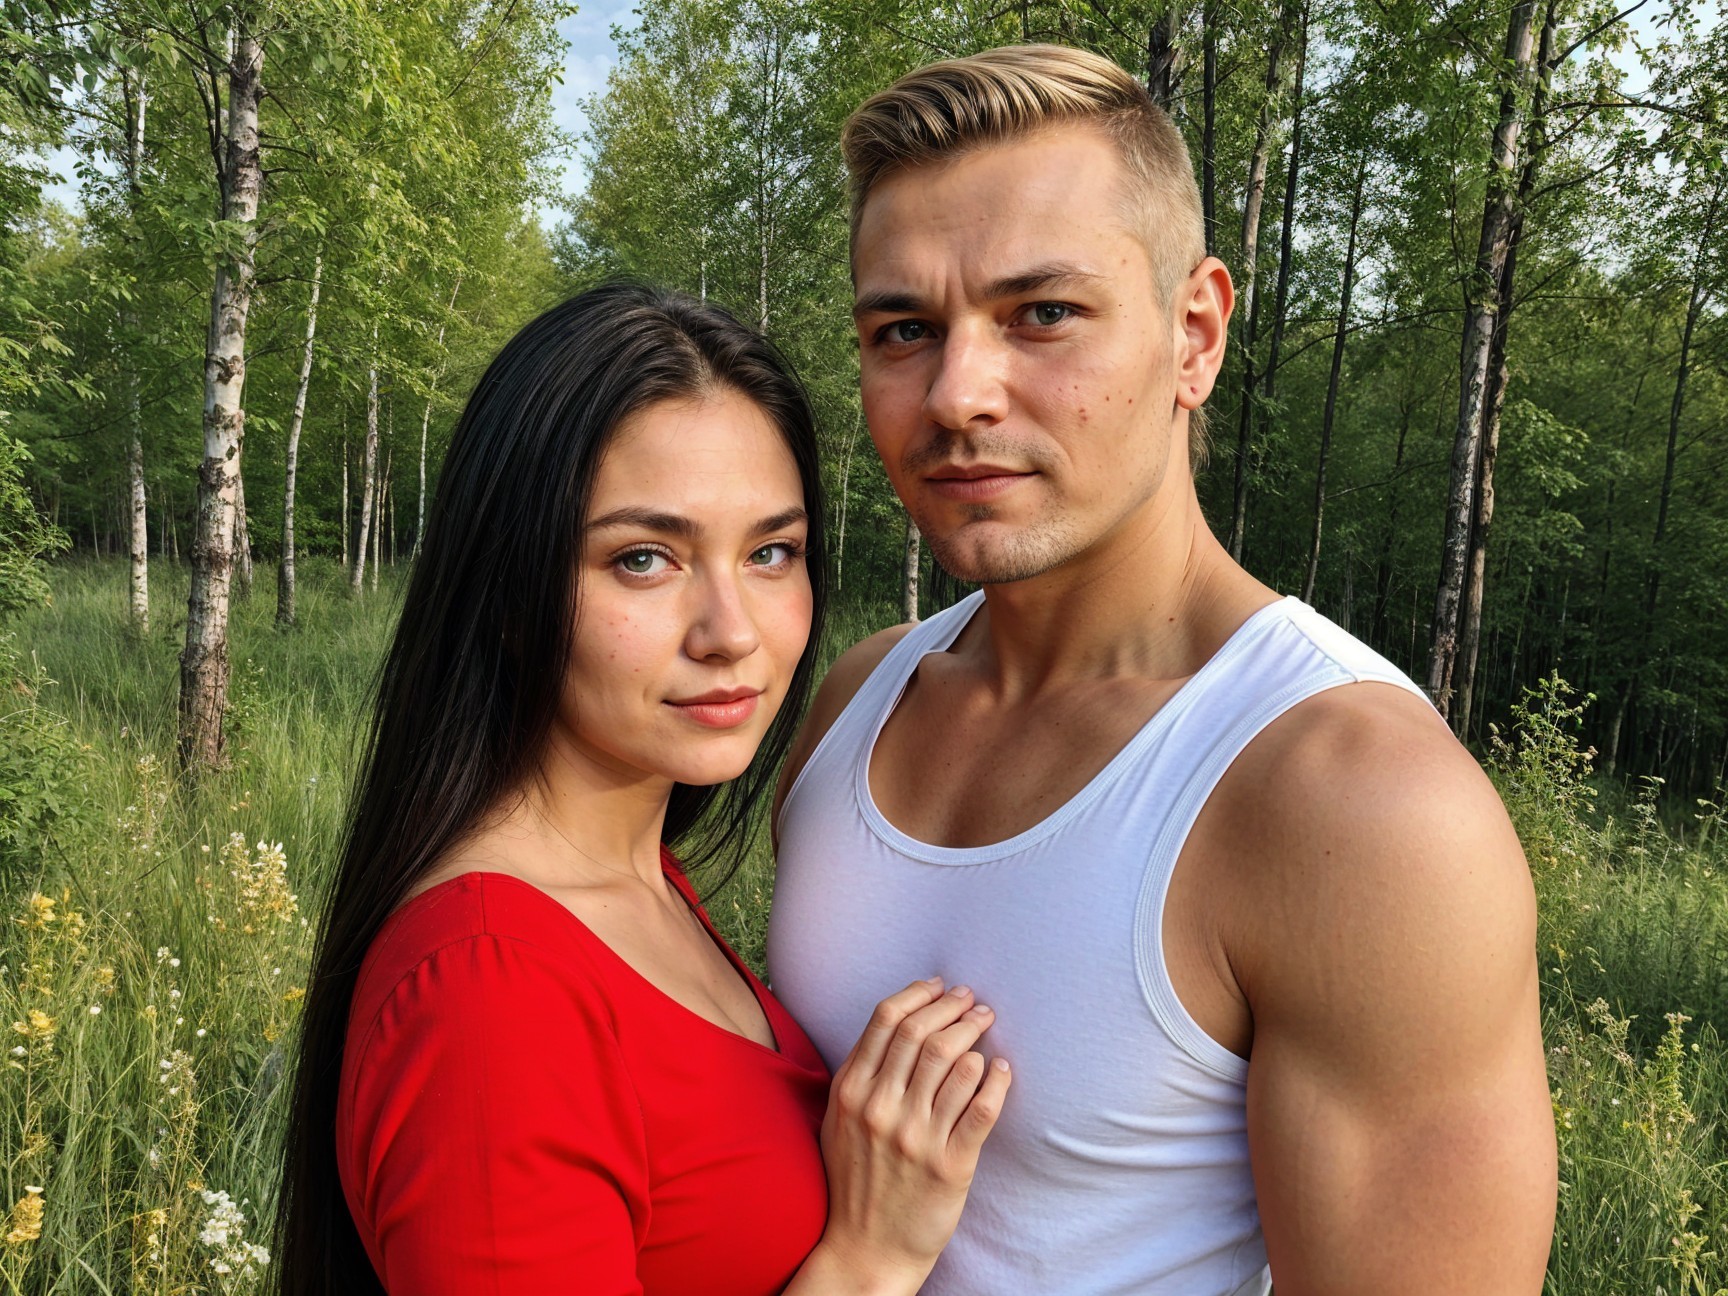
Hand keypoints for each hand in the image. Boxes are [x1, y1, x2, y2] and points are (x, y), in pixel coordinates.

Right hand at [813, 977, 1011, 1290]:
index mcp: (851, 1092)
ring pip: (957, 1063)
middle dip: (954, 1006)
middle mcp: (882, 1109)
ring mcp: (918, 1137)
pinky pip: (983, 1108)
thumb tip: (896, 1022)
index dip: (920, 993)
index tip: (940, 986)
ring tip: (986, 1023)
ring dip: (977, 1034)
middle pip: (925, 1034)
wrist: (866, 1248)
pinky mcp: (951, 1164)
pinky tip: (1002, 1067)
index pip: (887, 1020)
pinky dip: (997, 1079)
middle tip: (973, 1000)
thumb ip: (859, 1074)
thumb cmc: (854, 1178)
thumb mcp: (838, 1121)